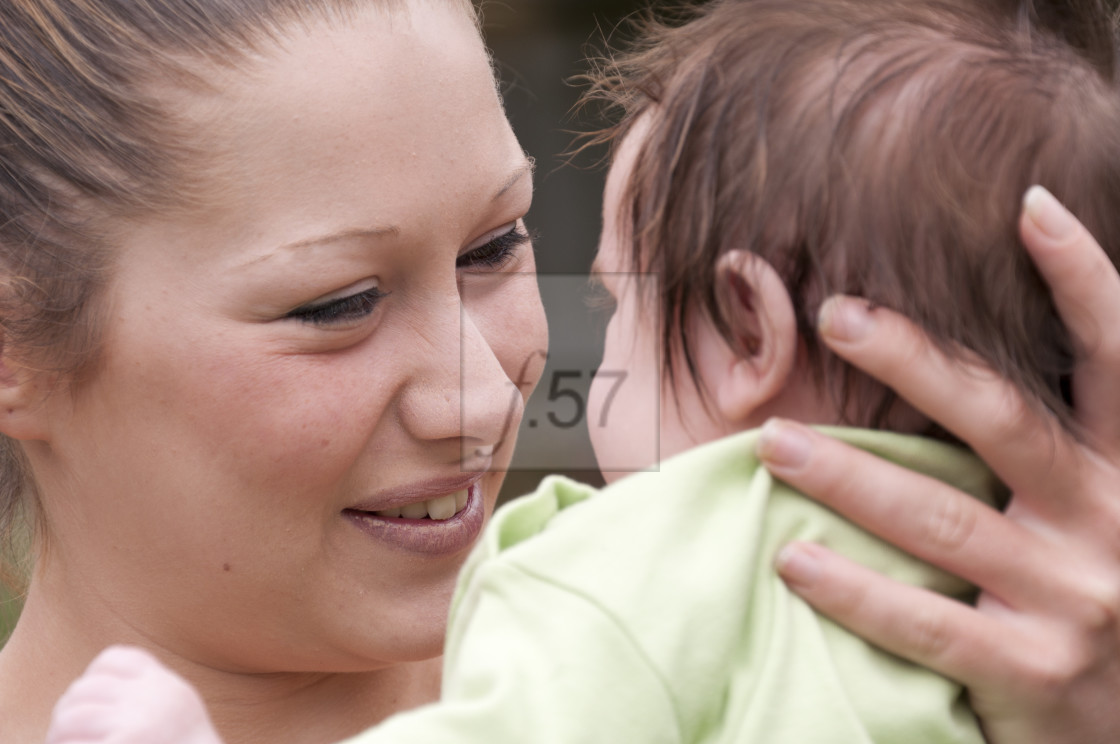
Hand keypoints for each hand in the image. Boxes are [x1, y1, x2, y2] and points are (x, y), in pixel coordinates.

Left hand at [46, 645, 223, 743]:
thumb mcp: (178, 710)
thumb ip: (149, 693)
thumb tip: (98, 683)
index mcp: (165, 686)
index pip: (115, 660)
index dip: (92, 677)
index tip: (88, 702)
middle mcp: (153, 697)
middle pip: (86, 687)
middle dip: (68, 709)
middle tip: (63, 732)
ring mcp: (137, 722)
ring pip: (71, 715)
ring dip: (58, 733)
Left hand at [756, 186, 1119, 743]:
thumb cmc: (1095, 595)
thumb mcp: (1097, 511)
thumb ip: (1048, 446)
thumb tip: (947, 363)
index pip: (1115, 357)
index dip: (1083, 279)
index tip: (1031, 207)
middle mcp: (1111, 522)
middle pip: (1005, 421)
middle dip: (918, 363)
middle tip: (835, 315)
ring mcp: (1077, 601)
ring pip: (944, 518)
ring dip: (850, 475)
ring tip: (772, 441)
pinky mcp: (1033, 673)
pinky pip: (926, 622)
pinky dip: (854, 588)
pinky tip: (792, 558)